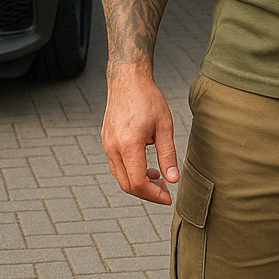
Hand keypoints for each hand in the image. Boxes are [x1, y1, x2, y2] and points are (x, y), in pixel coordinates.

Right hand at [102, 69, 179, 204]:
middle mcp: (113, 147)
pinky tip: (146, 167)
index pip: (137, 182)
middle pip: (126, 184)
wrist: (127, 80)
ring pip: (120, 177)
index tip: (167, 197)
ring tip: (158, 178)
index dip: (153, 195)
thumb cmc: (147, 99)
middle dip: (147, 193)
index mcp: (128, 144)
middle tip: (165, 192)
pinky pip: (116, 166)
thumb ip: (168, 155)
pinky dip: (130, 172)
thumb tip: (173, 179)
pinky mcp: (106, 141)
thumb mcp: (165, 127)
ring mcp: (107, 145)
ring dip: (138, 183)